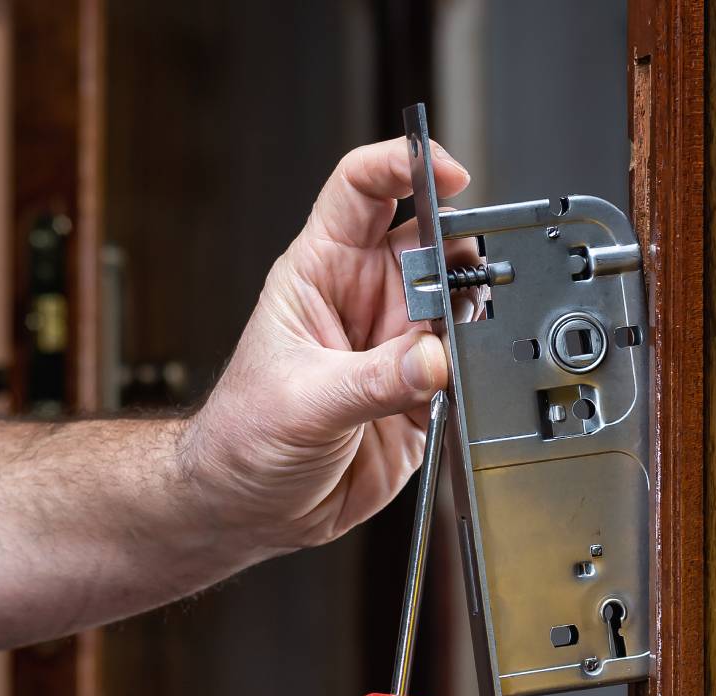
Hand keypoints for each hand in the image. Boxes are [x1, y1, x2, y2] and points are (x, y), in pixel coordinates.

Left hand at [181, 137, 479, 550]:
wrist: (245, 509)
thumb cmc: (239, 443)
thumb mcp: (299, 404)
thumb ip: (371, 382)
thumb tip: (433, 361)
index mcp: (318, 274)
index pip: (363, 189)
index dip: (405, 165)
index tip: (449, 172)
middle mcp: (364, 300)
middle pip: (434, 240)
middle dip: (461, 254)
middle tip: (461, 291)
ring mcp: (395, 344)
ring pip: (460, 303)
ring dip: (472, 319)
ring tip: (453, 353)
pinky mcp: (420, 392)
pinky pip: (468, 366)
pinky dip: (476, 373)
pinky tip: (456, 391)